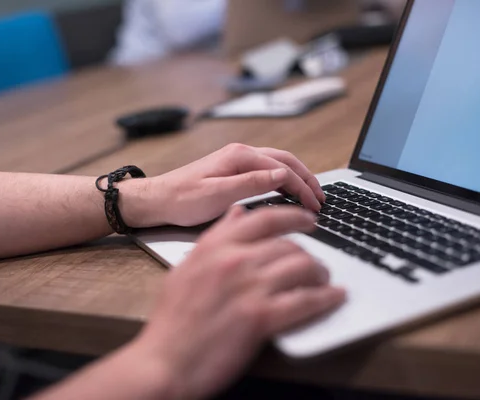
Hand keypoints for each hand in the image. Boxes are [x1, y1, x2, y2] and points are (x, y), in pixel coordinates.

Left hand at [120, 144, 325, 227]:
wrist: (158, 200)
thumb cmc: (183, 200)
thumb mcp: (219, 194)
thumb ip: (252, 183)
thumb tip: (284, 175)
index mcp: (239, 156)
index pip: (283, 169)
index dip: (303, 187)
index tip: (315, 205)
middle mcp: (240, 153)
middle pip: (285, 160)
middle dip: (306, 178)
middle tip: (321, 198)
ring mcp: (236, 160)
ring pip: (277, 164)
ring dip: (297, 177)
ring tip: (311, 194)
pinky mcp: (232, 169)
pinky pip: (266, 170)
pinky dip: (283, 179)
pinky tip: (287, 190)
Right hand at [129, 206, 345, 399]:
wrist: (165, 361)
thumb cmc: (172, 320)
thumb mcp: (186, 268)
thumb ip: (214, 238)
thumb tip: (237, 213)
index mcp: (215, 247)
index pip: (264, 218)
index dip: (293, 216)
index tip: (308, 220)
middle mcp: (235, 261)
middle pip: (289, 245)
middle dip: (309, 253)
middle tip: (316, 263)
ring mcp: (249, 288)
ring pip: (302, 267)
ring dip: (320, 274)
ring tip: (324, 281)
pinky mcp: (261, 317)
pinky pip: (305, 301)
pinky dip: (326, 298)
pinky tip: (335, 297)